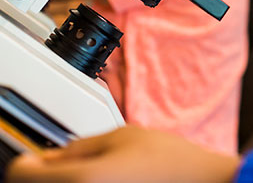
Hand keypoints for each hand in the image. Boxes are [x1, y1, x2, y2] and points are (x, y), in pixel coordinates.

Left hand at [6, 126, 239, 182]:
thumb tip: (50, 156)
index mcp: (80, 180)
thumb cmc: (172, 163)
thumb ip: (79, 145)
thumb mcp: (124, 135)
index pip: (20, 176)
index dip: (27, 163)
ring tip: (94, 176)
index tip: (35, 159)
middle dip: (48, 176)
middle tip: (64, 167)